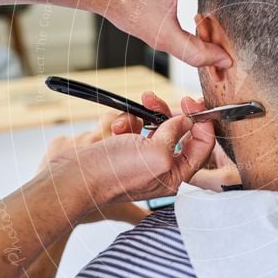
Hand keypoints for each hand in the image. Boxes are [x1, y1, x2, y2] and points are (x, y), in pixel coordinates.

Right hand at [111, 93, 241, 191]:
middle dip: (168, 113)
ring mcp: (143, 158)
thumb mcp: (155, 152)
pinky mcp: (126, 149)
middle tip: (157, 100)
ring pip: (155, 126)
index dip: (201, 123)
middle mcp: (161, 167)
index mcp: (174, 175)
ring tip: (131, 115)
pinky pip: (135, 127)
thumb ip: (175, 134)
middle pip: (178, 132)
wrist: (75, 177)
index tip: (193, 103)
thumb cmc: (113, 174)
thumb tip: (187, 120)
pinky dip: (127, 122)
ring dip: (144, 115)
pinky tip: (117, 126)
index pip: (202, 147)